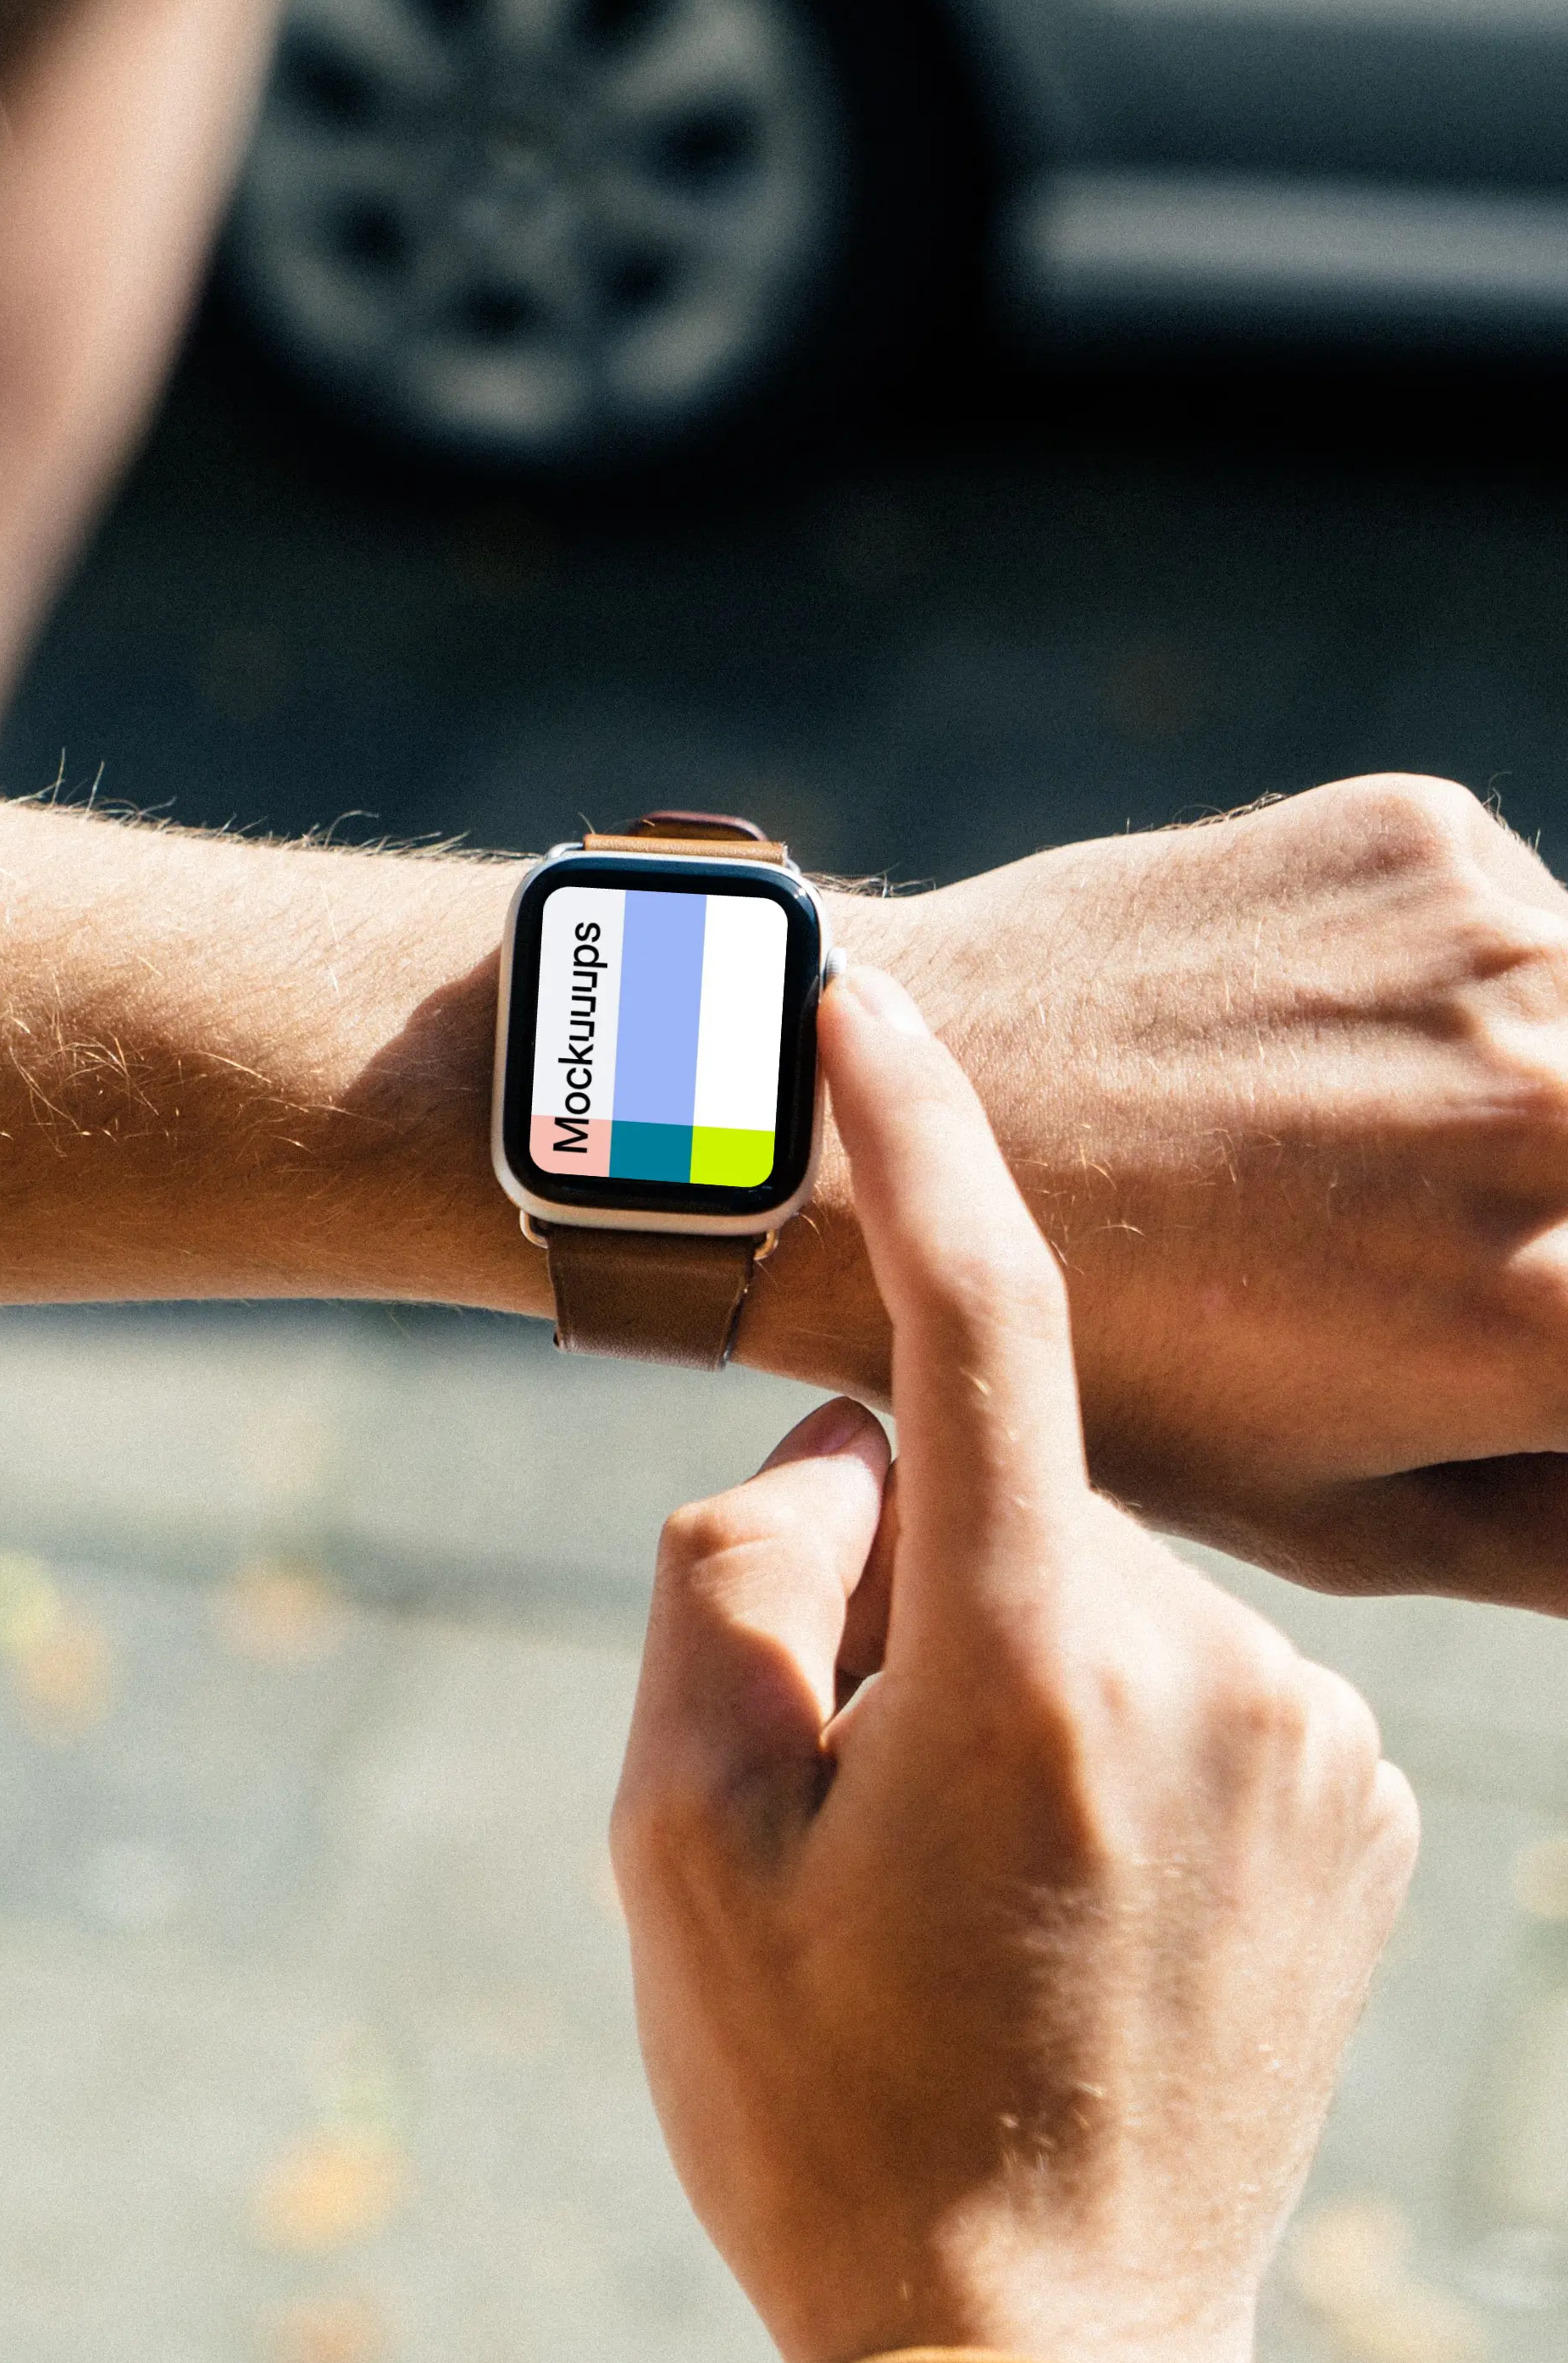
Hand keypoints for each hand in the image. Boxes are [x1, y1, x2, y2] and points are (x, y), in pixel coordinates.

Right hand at [616, 965, 1419, 2362]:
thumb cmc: (820, 2108)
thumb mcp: (672, 1839)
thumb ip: (735, 1573)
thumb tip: (843, 1459)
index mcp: (1032, 1664)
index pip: (982, 1318)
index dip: (914, 1137)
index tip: (856, 1002)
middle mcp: (1216, 1674)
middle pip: (1004, 1499)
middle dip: (896, 1577)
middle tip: (826, 1794)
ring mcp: (1319, 1751)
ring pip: (1097, 1592)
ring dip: (999, 1669)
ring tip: (949, 1895)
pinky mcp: (1368, 1818)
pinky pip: (1193, 1685)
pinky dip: (1102, 1736)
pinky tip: (1055, 1907)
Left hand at [781, 774, 1567, 1609]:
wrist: (864, 1135)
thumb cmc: (1105, 1369)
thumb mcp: (1350, 1516)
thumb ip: (1557, 1529)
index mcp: (1556, 1316)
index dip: (1562, 1343)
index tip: (1512, 1330)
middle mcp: (1558, 1110)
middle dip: (1555, 1220)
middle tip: (1446, 1251)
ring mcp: (1498, 948)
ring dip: (1542, 1091)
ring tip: (1377, 1158)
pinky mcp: (1424, 833)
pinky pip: (1525, 917)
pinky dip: (1475, 987)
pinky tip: (1327, 1045)